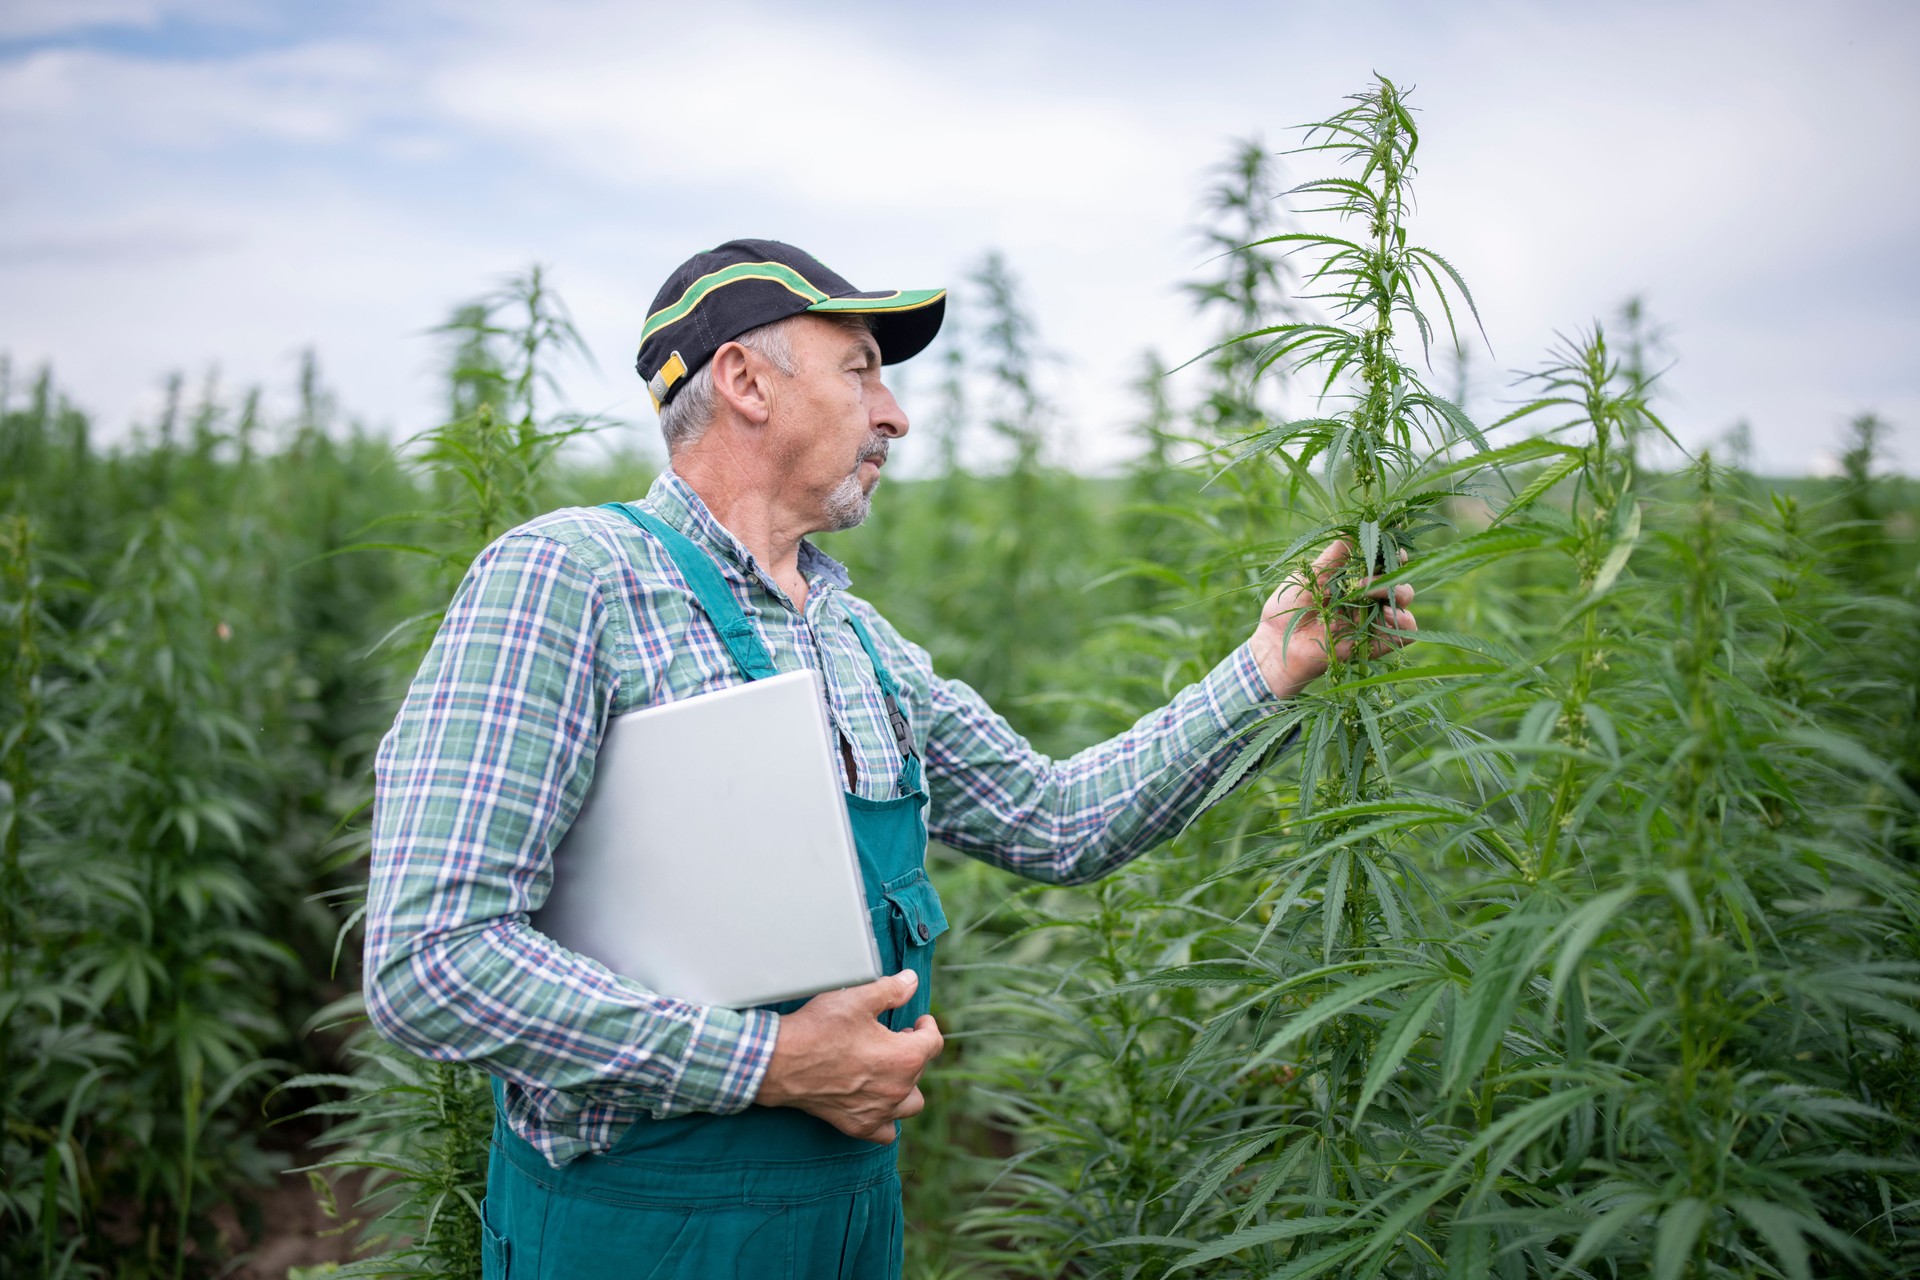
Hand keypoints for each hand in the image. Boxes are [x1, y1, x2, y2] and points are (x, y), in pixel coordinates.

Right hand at [753, 970, 943, 1143]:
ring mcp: (879, 1111)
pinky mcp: (858, 1125)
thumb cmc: (819, 1029)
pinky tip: (876, 1102)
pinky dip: (886, 1117)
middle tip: (893, 1036)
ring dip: (906, 1085)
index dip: (928, 1026)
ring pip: (911, 1103)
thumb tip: (912, 981)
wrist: (781, 1061)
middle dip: (911, 1050)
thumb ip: (891, 990)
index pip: (934, 1042)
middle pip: (919, 1069)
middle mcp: (898, 1089)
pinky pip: (886, 1131)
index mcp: (904, 1057)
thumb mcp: (858, 999)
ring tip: (890, 1069)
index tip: (919, 1020)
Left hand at [1247, 539, 1417, 697]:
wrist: (1276, 642)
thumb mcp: (1308, 575)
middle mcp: (1367, 599)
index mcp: (1354, 579)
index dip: (1393, 554)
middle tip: (1366, 581)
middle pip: (1398, 582)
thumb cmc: (1288, 606)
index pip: (1383, 563)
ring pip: (1403, 607)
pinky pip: (1401, 637)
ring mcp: (1370, 622)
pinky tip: (1391, 617)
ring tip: (1375, 598)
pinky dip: (1403, 626)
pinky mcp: (1371, 645)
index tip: (1392, 550)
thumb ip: (1333, 557)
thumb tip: (1352, 530)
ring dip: (1398, 597)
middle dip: (1391, 576)